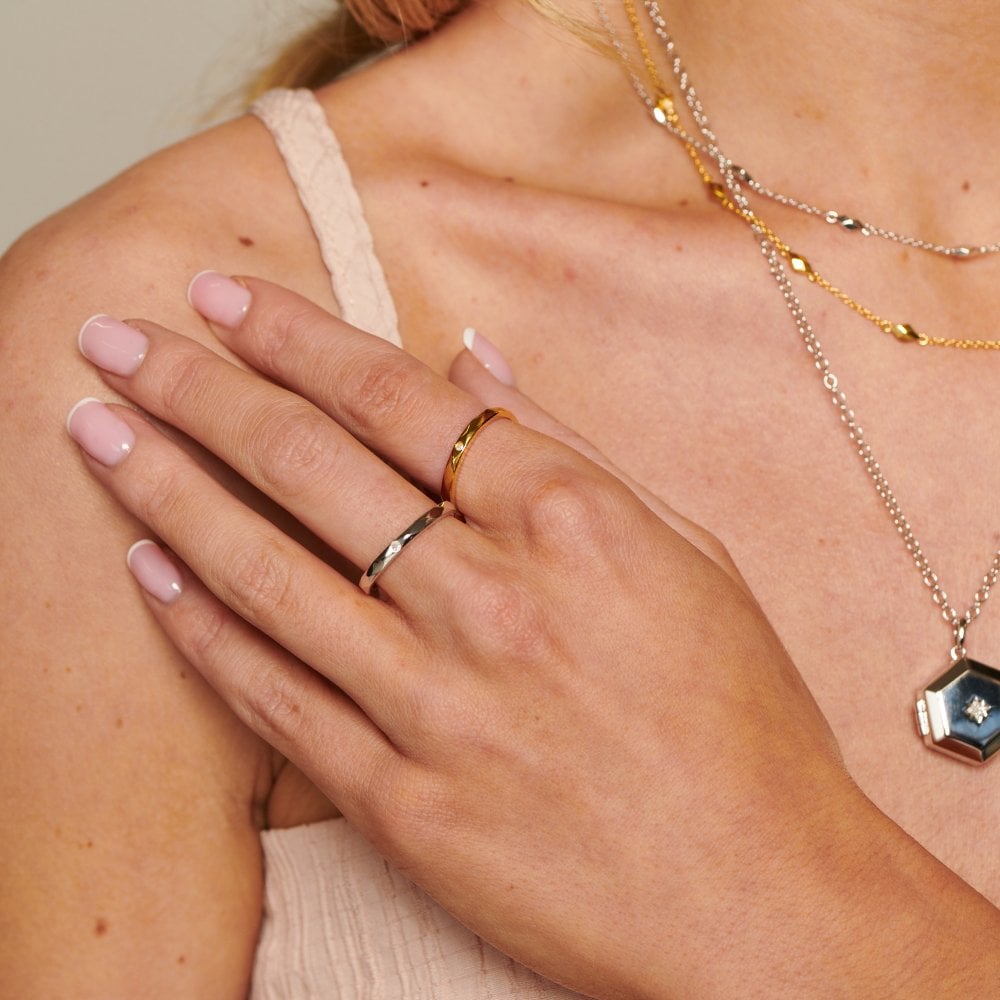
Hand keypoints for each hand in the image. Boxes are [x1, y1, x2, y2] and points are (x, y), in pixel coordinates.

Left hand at [67, 276, 931, 998]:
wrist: (757, 892)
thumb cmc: (741, 717)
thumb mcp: (687, 552)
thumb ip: (571, 449)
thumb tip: (474, 361)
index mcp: (570, 522)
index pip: (399, 398)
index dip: (297, 338)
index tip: (225, 300)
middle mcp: (492, 600)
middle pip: (310, 464)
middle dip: (199, 389)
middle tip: (118, 342)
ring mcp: (438, 706)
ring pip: (266, 571)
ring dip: (168, 489)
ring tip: (96, 434)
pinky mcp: (403, 804)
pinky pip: (276, 701)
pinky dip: (202, 630)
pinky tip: (150, 572)